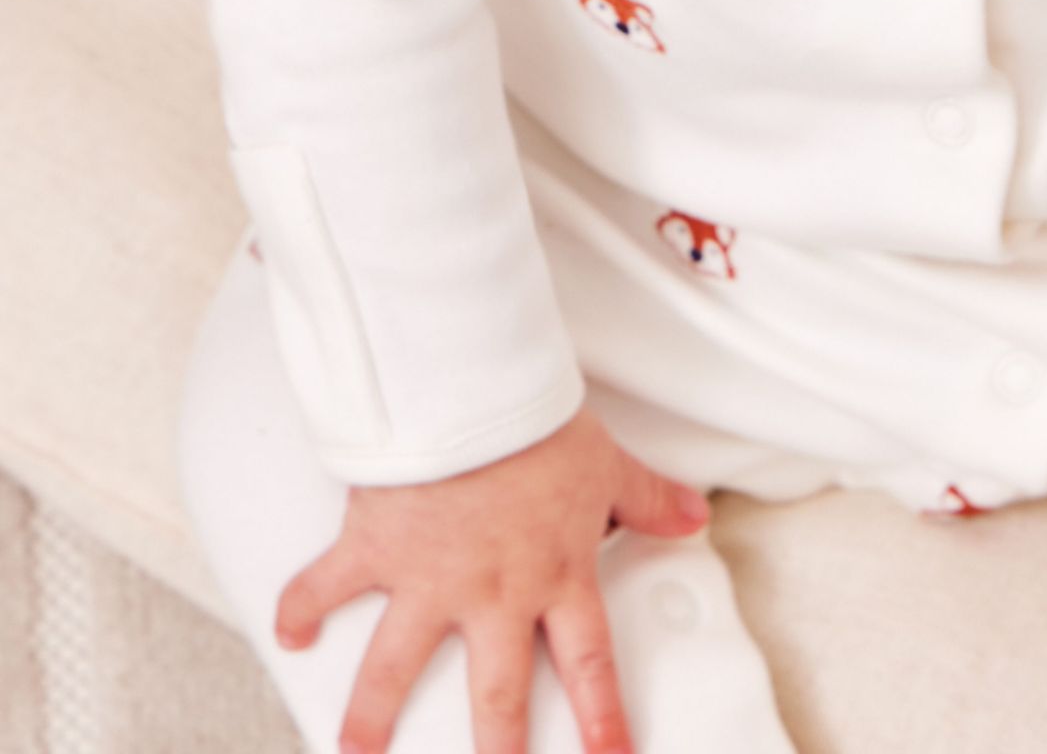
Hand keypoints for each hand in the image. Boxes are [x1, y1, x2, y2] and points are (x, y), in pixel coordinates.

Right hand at [271, 405, 711, 753]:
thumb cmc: (537, 421)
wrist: (470, 391)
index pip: (588, 665)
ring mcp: (427, 580)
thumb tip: (694, 516)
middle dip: (495, 752)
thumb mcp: (607, 463)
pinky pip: (326, 588)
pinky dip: (300, 611)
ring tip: (357, 753)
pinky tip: (290, 637)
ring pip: (395, 669)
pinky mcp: (373, 549)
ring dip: (371, 717)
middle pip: (496, 694)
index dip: (601, 721)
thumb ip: (649, 499)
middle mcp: (492, 594)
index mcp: (554, 575)